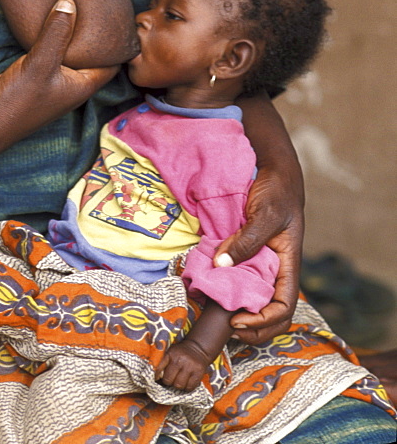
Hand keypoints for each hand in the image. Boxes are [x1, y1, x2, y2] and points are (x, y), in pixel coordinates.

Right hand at [0, 0, 118, 141]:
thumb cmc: (20, 99)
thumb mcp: (40, 63)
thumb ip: (56, 33)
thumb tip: (70, 2)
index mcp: (84, 84)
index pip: (112, 62)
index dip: (118, 43)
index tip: (119, 20)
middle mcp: (74, 83)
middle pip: (92, 56)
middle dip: (96, 36)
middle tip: (99, 8)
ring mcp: (56, 80)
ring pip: (71, 53)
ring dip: (73, 37)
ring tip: (79, 9)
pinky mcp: (39, 75)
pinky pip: (54, 54)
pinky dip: (56, 40)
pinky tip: (52, 23)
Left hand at [156, 339, 207, 391]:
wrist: (198, 348)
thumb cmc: (181, 352)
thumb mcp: (170, 352)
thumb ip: (163, 362)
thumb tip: (156, 377)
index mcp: (171, 354)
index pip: (159, 369)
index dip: (157, 376)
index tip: (157, 379)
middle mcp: (180, 360)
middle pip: (169, 380)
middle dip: (169, 382)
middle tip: (171, 379)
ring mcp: (190, 367)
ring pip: (179, 385)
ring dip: (178, 385)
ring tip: (179, 381)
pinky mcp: (199, 373)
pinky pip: (189, 387)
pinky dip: (187, 388)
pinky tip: (187, 382)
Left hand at [213, 164, 303, 343]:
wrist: (275, 172)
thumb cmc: (277, 192)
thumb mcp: (265, 214)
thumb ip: (246, 241)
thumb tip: (221, 265)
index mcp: (288, 265)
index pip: (283, 307)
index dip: (263, 322)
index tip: (237, 320)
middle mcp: (277, 270)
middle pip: (272, 314)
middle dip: (253, 328)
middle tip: (226, 326)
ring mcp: (263, 264)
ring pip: (256, 300)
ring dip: (241, 312)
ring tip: (218, 313)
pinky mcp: (248, 254)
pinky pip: (241, 279)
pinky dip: (229, 290)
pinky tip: (212, 289)